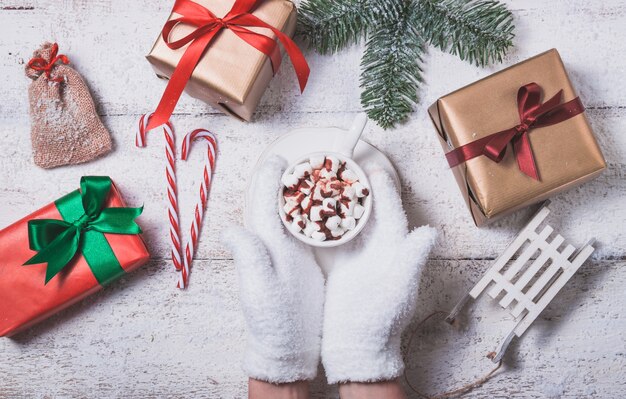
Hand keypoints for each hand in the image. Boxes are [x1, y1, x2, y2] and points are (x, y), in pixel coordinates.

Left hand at [222, 156, 324, 382]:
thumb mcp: (260, 288)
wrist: (289, 344)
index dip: (271, 180)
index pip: (265, 204)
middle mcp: (274, 245)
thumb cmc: (273, 318)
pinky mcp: (303, 262)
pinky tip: (325, 208)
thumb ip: (249, 256)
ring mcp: (289, 253)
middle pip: (277, 204)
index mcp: (264, 245)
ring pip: (292, 215)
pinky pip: (306, 231)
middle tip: (299, 162)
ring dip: (299, 194)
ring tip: (313, 177)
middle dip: (285, 181)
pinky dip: (313, 215)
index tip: (280, 160)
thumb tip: (232, 230)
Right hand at [321, 169, 436, 383]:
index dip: (384, 191)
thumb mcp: (399, 289)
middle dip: (361, 190)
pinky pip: (336, 239)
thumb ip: (412, 260)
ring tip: (331, 182)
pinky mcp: (342, 268)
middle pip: (370, 213)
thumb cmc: (382, 322)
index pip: (390, 214)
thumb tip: (429, 232)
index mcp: (394, 251)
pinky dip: (328, 224)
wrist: (358, 348)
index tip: (374, 170)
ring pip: (352, 223)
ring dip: (343, 203)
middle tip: (348, 168)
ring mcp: (359, 259)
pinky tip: (316, 212)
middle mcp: (378, 251)